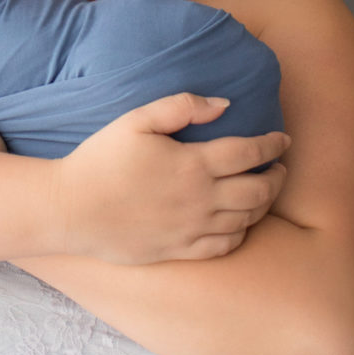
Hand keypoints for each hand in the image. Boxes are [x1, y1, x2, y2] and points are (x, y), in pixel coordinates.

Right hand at [53, 93, 288, 262]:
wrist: (70, 209)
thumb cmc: (100, 159)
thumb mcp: (136, 120)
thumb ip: (181, 106)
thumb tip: (224, 104)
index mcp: (193, 164)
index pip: (250, 152)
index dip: (273, 145)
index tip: (283, 139)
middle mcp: (200, 199)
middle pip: (258, 190)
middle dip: (277, 177)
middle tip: (280, 167)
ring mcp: (192, 229)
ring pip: (246, 220)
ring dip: (264, 204)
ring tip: (265, 192)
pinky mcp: (179, 250)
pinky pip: (224, 246)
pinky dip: (241, 233)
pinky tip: (239, 223)